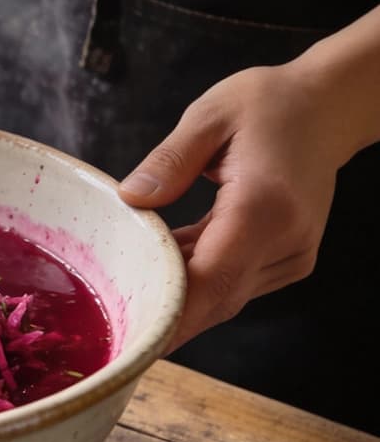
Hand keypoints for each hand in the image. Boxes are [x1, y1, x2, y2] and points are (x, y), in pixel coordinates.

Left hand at [117, 63, 342, 349]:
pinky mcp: (290, 257)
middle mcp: (286, 239)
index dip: (174, 313)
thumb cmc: (267, 105)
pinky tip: (165, 261)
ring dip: (180, 293)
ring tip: (130, 282)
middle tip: (114, 325)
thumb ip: (168, 162)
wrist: (327, 107)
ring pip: (225, 295)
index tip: (135, 336)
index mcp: (263, 206)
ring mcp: (293, 253)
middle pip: (218, 297)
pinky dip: (199, 278)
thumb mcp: (208, 117)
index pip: (213, 277)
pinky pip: (236, 281)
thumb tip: (130, 199)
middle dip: (167, 315)